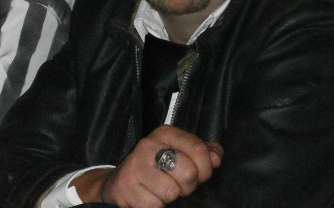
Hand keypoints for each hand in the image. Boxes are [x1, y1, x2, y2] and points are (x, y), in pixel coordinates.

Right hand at [74, 125, 222, 206]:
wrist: (118, 183)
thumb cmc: (156, 168)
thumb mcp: (179, 152)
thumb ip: (203, 152)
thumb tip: (216, 158)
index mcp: (166, 133)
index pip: (199, 150)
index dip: (205, 169)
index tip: (200, 175)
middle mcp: (148, 145)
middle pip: (188, 173)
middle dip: (188, 186)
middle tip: (178, 185)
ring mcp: (135, 165)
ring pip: (171, 192)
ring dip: (170, 197)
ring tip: (161, 190)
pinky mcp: (125, 187)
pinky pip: (154, 205)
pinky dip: (155, 206)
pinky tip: (148, 197)